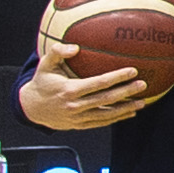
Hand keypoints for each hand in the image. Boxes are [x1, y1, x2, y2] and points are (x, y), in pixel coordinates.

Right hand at [20, 59, 161, 131]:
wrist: (31, 108)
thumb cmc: (41, 82)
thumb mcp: (45, 65)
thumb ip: (57, 51)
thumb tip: (76, 47)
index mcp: (70, 90)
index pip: (98, 83)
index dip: (117, 77)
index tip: (132, 71)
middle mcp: (75, 106)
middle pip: (106, 100)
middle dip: (126, 92)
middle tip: (142, 85)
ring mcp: (78, 118)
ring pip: (106, 115)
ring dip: (125, 109)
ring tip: (142, 102)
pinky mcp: (79, 126)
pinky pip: (101, 123)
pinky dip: (116, 119)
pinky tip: (129, 113)